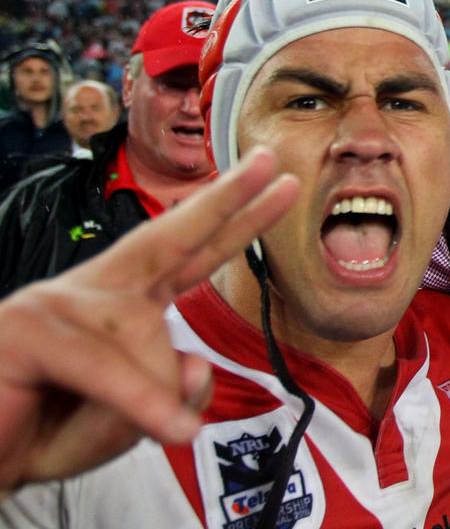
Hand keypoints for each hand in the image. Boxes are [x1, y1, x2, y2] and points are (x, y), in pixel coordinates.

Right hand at [0, 147, 297, 491]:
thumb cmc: (44, 434)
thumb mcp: (133, 423)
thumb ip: (174, 395)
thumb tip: (196, 364)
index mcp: (123, 306)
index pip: (190, 256)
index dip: (234, 222)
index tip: (278, 183)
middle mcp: (93, 293)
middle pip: (169, 238)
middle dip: (223, 199)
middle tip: (267, 160)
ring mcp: (54, 304)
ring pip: (148, 345)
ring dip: (151, 403)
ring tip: (144, 436)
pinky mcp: (25, 330)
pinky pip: (108, 367)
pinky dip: (141, 404)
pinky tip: (172, 431)